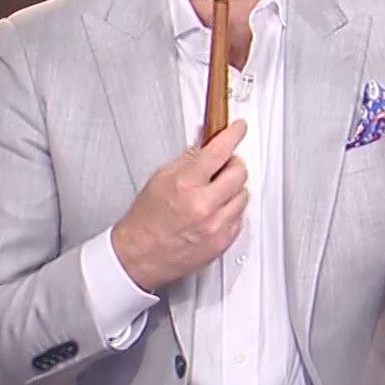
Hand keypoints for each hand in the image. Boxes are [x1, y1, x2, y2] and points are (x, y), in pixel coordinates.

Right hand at [111, 119, 249, 291]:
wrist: (140, 255)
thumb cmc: (146, 220)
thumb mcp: (160, 179)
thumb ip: (188, 160)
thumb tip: (207, 143)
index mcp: (185, 185)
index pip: (219, 151)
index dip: (232, 135)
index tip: (239, 129)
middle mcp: (204, 205)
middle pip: (239, 171)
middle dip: (232, 165)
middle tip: (222, 167)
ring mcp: (216, 225)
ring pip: (244, 194)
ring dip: (232, 189)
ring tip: (213, 194)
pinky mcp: (224, 241)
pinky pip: (240, 216)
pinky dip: (231, 210)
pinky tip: (214, 211)